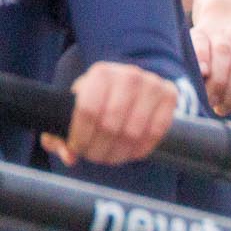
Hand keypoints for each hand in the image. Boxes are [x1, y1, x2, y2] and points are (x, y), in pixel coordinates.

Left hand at [43, 62, 181, 166]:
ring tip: (111, 157)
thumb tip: (69, 156)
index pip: (88, 110)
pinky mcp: (170, 94)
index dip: (80, 136)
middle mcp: (129, 74)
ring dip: (120, 152)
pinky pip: (156, 131)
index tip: (77, 149)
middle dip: (99, 148)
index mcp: (100, 73)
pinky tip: (131, 152)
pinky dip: (142, 148)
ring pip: (133, 131)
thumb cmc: (97, 102)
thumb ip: (60, 136)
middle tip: (95, 157)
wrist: (130, 87)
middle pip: (111, 124)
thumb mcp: (73, 113)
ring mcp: (153, 83)